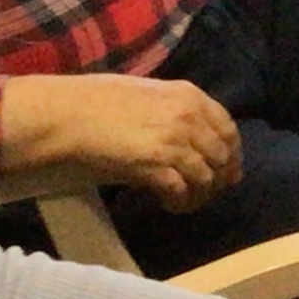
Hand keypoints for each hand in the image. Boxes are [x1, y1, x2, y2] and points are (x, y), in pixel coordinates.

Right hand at [0, 74, 241, 208]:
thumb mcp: (146, 93)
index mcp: (189, 95)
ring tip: (186, 202)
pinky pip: (182, 191)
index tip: (229, 169)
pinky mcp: (157, 166)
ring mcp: (175, 141)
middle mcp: (189, 117)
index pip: (229, 128)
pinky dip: (180, 202)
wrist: (66, 114)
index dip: (232, 153)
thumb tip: (188, 135)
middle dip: (219, 178)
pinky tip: (169, 206)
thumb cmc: (95, 100)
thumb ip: (174, 110)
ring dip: (200, 195)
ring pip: (207, 177)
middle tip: (207, 193)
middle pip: (222, 156)